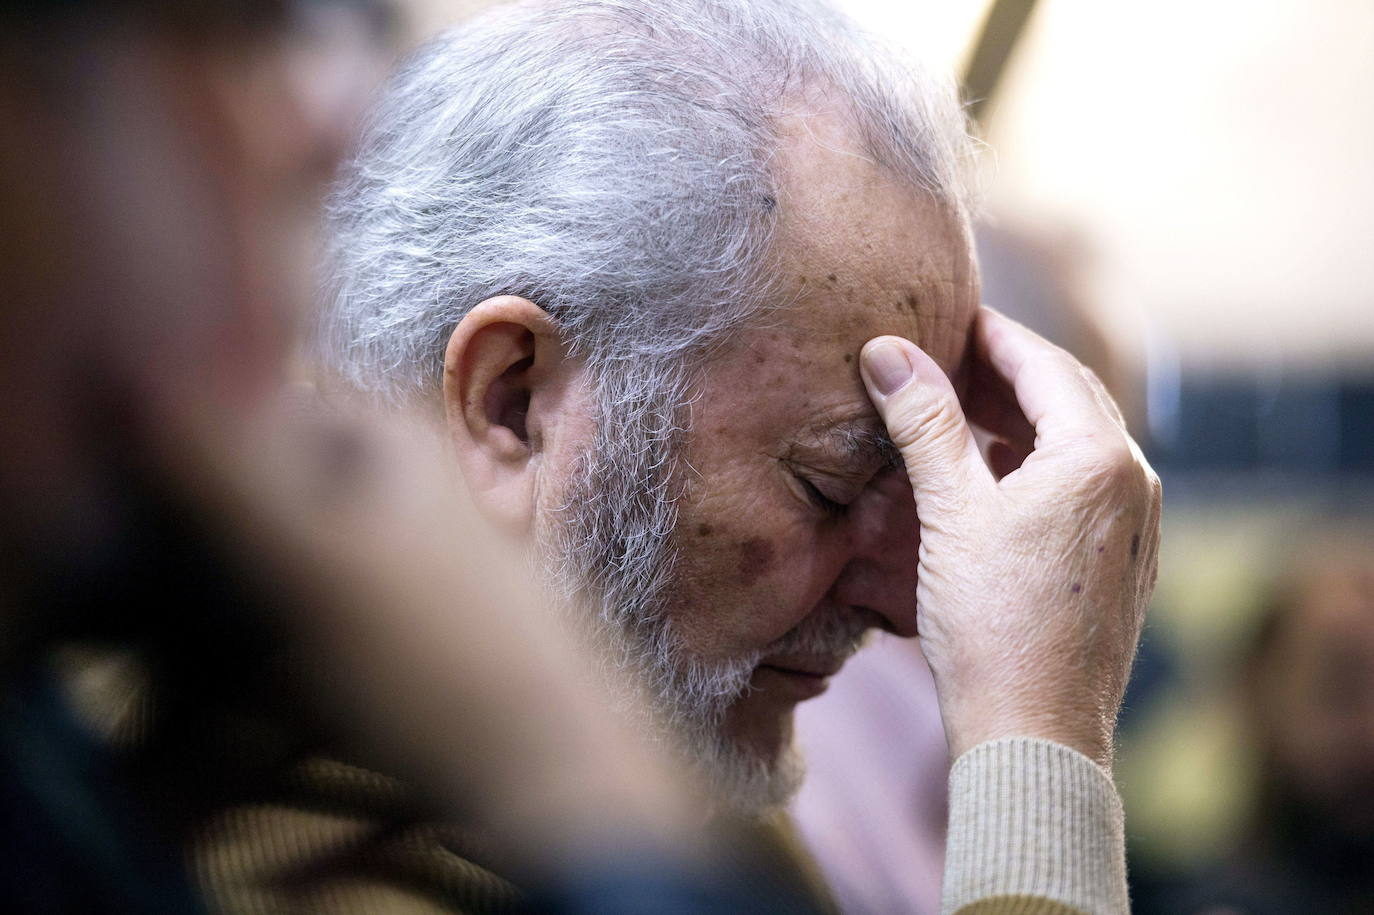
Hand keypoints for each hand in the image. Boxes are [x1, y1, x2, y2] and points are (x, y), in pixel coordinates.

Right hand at [860, 307, 1159, 769]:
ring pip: (1077, 444)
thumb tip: (887, 351)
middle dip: (1006, 371)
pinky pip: (1083, 488)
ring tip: (959, 412)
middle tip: (946, 356)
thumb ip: (925, 423)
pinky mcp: (1124, 565)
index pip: (1043, 364)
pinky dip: (1036, 464)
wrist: (1034, 734)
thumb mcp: (950, 512)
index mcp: (1100, 458)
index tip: (946, 315)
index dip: (990, 334)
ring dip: (1019, 418)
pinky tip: (992, 478)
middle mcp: (1134, 483)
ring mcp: (1137, 527)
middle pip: (1068, 397)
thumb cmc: (991, 623)